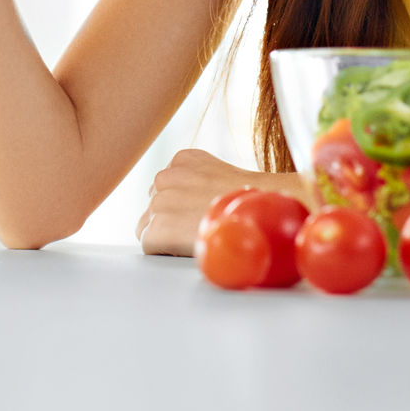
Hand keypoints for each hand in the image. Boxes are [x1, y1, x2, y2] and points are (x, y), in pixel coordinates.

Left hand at [137, 149, 297, 255]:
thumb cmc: (252, 203)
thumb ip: (197, 183)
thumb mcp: (222, 177)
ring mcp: (160, 200)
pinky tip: (189, 245)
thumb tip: (186, 203)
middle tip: (198, 228)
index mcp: (183, 159)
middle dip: (169, 219)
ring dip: (166, 236)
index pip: (163, 187)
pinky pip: (148, 244)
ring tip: (196, 237)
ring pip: (147, 225)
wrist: (263, 218)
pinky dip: (165, 251)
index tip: (200, 212)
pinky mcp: (158, 226)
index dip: (180, 206)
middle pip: (152, 205)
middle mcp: (166, 175)